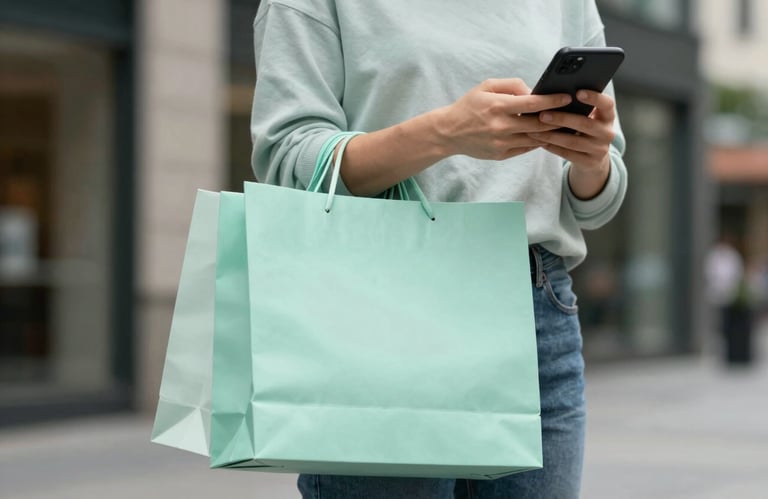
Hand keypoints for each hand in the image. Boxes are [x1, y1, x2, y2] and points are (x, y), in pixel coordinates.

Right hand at [433, 78, 570, 160]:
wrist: (448, 132)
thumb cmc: (469, 106)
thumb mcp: (486, 86)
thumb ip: (511, 85)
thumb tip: (533, 91)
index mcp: (498, 106)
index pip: (532, 103)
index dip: (553, 100)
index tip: (567, 97)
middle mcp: (501, 126)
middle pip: (538, 124)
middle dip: (557, 118)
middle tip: (571, 113)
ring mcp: (501, 143)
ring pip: (534, 138)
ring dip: (550, 132)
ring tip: (563, 125)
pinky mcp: (500, 155)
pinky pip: (526, 148)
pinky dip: (537, 141)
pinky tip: (545, 135)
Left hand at [526, 90, 615, 197]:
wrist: (593, 159)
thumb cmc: (583, 129)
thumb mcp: (588, 117)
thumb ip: (577, 107)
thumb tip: (551, 95)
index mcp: (608, 116)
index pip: (607, 104)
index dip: (594, 98)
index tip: (578, 92)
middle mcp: (607, 132)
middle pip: (585, 124)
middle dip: (562, 119)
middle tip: (542, 115)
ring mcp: (600, 149)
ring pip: (573, 142)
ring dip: (552, 135)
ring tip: (534, 130)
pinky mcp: (589, 163)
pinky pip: (568, 154)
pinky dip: (552, 147)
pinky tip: (540, 141)